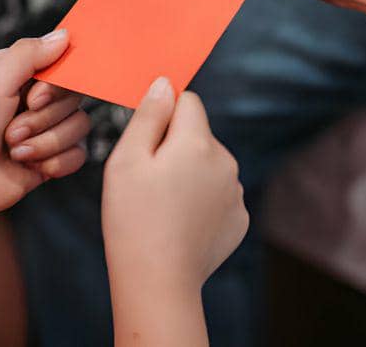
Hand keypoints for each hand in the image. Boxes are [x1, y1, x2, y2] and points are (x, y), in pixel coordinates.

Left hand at [0, 30, 89, 231]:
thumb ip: (29, 55)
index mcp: (21, 73)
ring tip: (13, 149)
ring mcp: (46, 128)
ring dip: (44, 143)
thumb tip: (64, 35)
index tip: (35, 97)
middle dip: (43, 118)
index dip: (58, 84)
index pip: (65, 64)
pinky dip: (54, 162)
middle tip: (11, 129)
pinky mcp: (53, 157)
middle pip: (76, 97)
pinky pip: (79, 154)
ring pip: (80, 126)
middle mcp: (37, 98)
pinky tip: (29, 166)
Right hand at [102, 79, 247, 296]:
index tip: (146, 142)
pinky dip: (201, 203)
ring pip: (209, 166)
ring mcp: (236, 192)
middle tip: (148, 182)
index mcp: (198, 142)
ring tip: (162, 207)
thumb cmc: (133, 219)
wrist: (158, 282)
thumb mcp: (127, 160)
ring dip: (189, 175)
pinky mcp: (239, 219)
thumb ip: (149, 116)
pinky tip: (180, 224)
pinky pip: (218, 196)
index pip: (188, 102)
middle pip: (198, 136)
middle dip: (175, 148)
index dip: (163, 115)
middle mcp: (226, 161)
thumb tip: (165, 83)